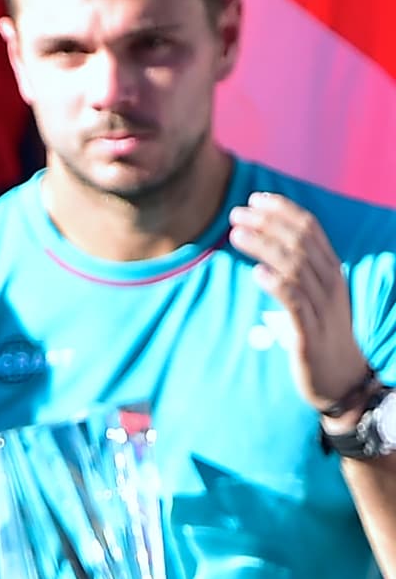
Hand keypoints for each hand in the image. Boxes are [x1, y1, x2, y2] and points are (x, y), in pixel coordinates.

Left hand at [228, 192, 370, 415]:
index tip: (255, 199)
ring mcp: (322, 308)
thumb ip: (297, 271)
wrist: (341, 379)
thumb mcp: (314, 297)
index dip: (282, 211)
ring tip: (236, 235)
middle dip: (267, 223)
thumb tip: (268, 245)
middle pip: (300, 242)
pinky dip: (278, 285)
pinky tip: (257, 273)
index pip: (310, 229)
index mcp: (331, 271)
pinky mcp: (310, 334)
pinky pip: (296, 304)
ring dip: (265, 246)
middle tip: (236, 214)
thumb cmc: (322, 335)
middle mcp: (330, 284)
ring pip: (295, 267)